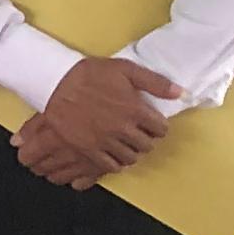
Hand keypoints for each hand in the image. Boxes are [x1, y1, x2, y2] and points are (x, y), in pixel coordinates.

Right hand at [19, 57, 177, 182]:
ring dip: (131, 151)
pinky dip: (115, 162)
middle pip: (147, 145)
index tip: (151, 123)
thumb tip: (179, 93)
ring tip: (124, 142)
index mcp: (135, 110)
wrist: (54, 83)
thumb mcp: (123, 69)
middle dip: (145, 138)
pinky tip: (112, 153)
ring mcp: (106, 141)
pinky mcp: (89, 150)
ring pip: (131, 157)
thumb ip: (154, 81)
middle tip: (137, 132)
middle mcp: (124, 129)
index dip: (158, 125)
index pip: (160, 128)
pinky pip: (111, 165)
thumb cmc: (88, 74)